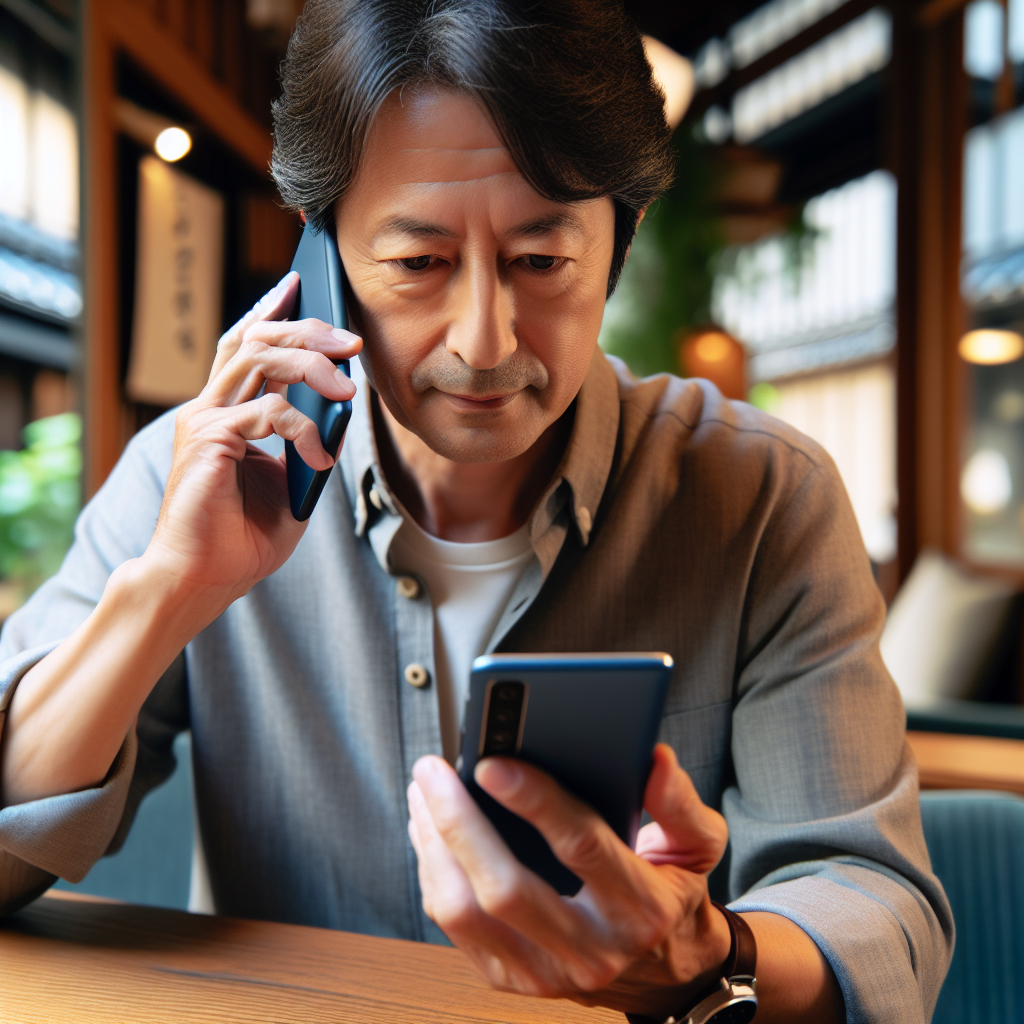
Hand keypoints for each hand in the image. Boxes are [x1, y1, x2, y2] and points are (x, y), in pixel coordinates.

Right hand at [143, 272, 361, 614]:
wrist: (204, 578)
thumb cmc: (241, 538)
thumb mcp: (291, 485)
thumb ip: (308, 446)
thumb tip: (341, 414)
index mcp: (226, 411)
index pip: (246, 343)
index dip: (272, 310)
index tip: (302, 285)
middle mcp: (209, 407)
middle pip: (254, 337)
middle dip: (307, 329)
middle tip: (349, 341)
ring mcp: (203, 420)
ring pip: (258, 358)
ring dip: (311, 364)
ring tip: (347, 388)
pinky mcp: (207, 440)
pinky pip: (268, 413)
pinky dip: (304, 430)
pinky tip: (319, 459)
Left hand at [407, 743, 732, 1018]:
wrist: (665, 972)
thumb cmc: (672, 893)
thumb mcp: (697, 844)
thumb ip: (679, 801)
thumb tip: (655, 759)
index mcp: (639, 908)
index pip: (581, 847)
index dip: (535, 801)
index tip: (492, 761)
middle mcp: (591, 951)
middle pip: (505, 888)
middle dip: (458, 822)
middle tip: (433, 770)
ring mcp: (546, 973)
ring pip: (467, 912)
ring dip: (433, 845)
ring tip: (424, 791)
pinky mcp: (511, 978)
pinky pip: (454, 926)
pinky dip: (432, 871)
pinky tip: (428, 827)